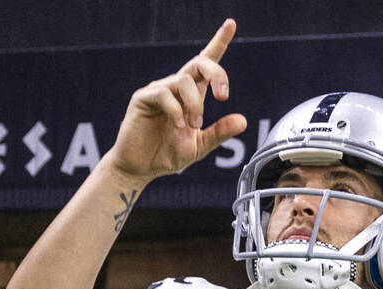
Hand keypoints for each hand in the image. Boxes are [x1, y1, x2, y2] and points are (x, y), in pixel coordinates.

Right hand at [109, 18, 246, 182]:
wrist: (140, 169)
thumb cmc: (166, 154)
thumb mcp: (199, 146)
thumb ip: (219, 133)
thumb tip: (242, 120)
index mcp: (191, 94)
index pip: (206, 63)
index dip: (219, 42)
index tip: (231, 24)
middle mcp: (175, 87)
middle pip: (198, 63)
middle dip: (216, 74)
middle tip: (223, 96)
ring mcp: (158, 91)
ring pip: (184, 81)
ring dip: (195, 104)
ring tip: (193, 126)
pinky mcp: (142, 99)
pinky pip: (164, 94)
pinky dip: (176, 110)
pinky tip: (179, 125)